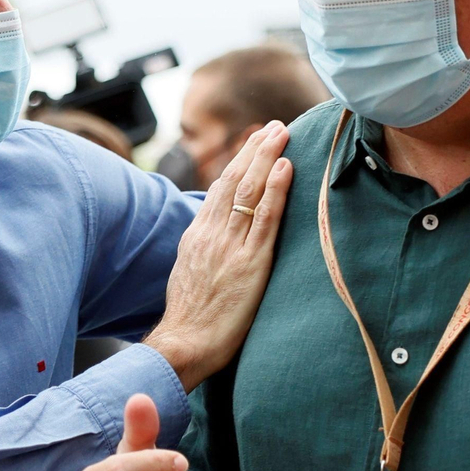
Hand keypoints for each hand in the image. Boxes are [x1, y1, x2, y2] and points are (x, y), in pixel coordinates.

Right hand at [148, 119, 293, 391]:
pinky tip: (286, 168)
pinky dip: (275, 190)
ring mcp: (230, 246)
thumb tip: (216, 241)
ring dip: (267, 157)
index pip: (220, 189)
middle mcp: (211, 234)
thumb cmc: (190, 320)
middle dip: (255, 150)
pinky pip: (264, 219)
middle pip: (235, 181)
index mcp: (198, 236)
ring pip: (249, 191)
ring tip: (282, 133)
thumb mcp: (191, 275)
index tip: (255, 143)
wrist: (183, 344)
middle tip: (275, 126)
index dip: (239, 163)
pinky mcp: (249, 263)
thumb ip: (205, 252)